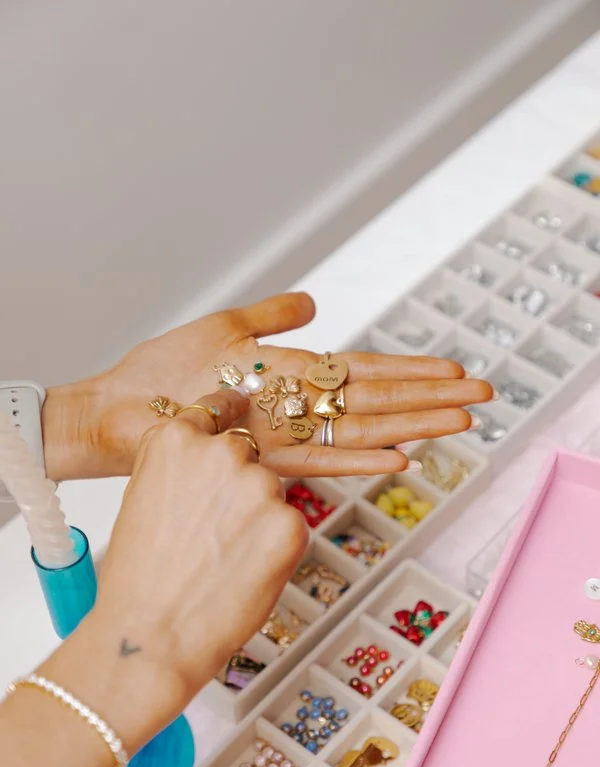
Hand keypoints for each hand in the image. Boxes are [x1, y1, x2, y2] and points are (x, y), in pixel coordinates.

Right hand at [41, 389, 307, 754]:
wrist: (152, 635)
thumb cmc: (140, 580)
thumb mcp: (143, 501)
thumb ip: (181, 471)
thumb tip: (208, 468)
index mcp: (176, 441)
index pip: (217, 410)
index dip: (228, 422)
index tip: (239, 419)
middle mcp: (222, 452)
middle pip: (249, 456)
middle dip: (241, 487)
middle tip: (218, 532)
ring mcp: (261, 486)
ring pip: (272, 494)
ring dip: (259, 520)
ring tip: (224, 561)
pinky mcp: (292, 523)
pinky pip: (291, 526)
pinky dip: (276, 549)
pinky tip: (244, 572)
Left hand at [42, 293, 493, 480]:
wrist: (114, 408)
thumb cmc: (162, 371)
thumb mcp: (223, 328)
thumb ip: (271, 315)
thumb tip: (315, 302)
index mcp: (290, 374)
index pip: (364, 371)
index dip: (410, 370)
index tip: (455, 368)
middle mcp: (293, 406)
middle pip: (374, 401)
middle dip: (429, 398)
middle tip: (483, 395)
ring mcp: (277, 431)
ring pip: (357, 429)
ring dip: (410, 425)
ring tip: (459, 421)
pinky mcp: (253, 455)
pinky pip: (315, 458)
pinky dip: (357, 460)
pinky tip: (398, 457)